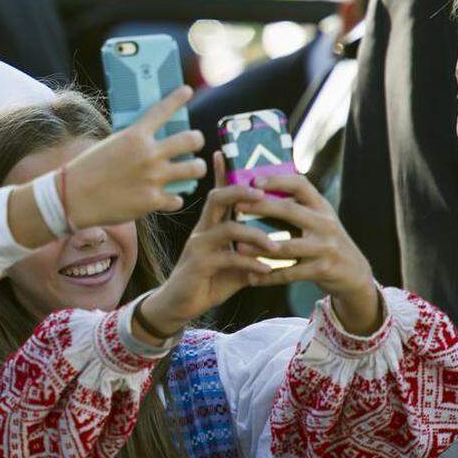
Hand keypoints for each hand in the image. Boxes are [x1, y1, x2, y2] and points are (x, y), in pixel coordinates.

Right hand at [63, 86, 206, 227]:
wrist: (74, 197)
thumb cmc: (87, 169)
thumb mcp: (110, 145)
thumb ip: (133, 142)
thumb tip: (151, 141)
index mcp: (135, 136)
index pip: (163, 110)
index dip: (178, 98)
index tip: (187, 90)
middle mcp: (149, 154)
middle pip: (191, 140)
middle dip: (197, 139)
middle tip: (194, 142)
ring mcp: (154, 178)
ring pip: (195, 168)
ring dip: (196, 168)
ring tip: (192, 169)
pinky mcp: (153, 201)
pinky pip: (177, 198)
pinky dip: (173, 198)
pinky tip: (168, 197)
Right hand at [135, 152, 277, 341]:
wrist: (179, 305)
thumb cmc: (208, 281)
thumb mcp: (233, 262)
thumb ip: (250, 250)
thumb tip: (279, 243)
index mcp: (210, 225)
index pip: (218, 192)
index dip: (222, 172)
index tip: (227, 152)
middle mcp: (202, 230)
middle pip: (218, 199)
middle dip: (241, 192)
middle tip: (263, 194)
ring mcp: (199, 246)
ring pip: (228, 228)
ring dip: (256, 235)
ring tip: (277, 247)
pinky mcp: (199, 265)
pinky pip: (228, 258)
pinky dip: (251, 263)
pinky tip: (265, 270)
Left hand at [240, 174, 381, 334]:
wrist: (354, 273)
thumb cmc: (325, 240)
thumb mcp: (318, 218)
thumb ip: (296, 206)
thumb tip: (259, 187)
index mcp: (321, 206)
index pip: (301, 185)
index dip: (278, 180)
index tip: (255, 180)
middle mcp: (325, 223)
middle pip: (289, 211)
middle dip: (261, 207)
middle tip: (237, 207)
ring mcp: (325, 247)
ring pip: (286, 247)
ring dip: (259, 248)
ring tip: (237, 248)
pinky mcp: (322, 269)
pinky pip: (290, 273)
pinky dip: (269, 277)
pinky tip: (251, 278)